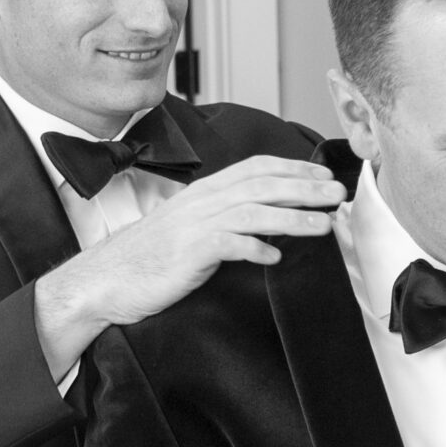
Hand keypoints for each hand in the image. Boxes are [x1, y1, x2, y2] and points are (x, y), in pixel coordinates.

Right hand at [36, 155, 344, 376]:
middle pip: (263, 185)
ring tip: (323, 224)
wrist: (108, 278)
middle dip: (305, 188)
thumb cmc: (151, 256)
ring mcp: (196, 224)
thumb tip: (268, 221)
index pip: (257, 168)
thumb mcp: (193, 228)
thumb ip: (227, 219)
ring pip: (254, 211)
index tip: (323, 175)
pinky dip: (255, 249)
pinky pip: (229, 245)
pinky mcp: (189, 251)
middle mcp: (203, 201)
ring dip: (293, 217)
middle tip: (337, 194)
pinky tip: (275, 258)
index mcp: (206, 191)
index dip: (294, 168)